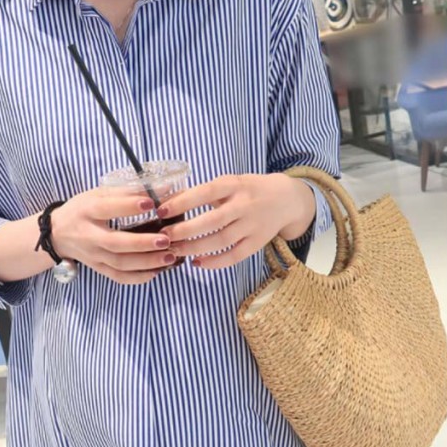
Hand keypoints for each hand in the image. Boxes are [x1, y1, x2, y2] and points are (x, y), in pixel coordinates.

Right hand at [50, 188, 176, 283]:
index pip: (107, 209)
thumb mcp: (98, 194)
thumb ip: (127, 191)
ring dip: (147, 262)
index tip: (151, 203)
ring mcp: (93, 256)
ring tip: (170, 256)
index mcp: (87, 211)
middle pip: (115, 243)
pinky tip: (157, 271)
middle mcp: (89, 235)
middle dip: (142, 243)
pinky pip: (119, 277)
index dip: (129, 206)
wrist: (58, 233)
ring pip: (120, 264)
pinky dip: (139, 277)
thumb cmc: (83, 209)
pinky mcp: (98, 268)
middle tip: (166, 239)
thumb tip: (161, 189)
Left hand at [157, 173, 315, 269]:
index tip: (161, 210)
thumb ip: (200, 193)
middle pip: (213, 220)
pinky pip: (235, 256)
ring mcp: (252, 225)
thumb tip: (166, 202)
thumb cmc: (247, 189)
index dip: (183, 202)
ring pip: (221, 240)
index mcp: (234, 185)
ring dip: (196, 248)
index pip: (205, 192)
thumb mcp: (227, 183)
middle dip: (185, 230)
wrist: (286, 199)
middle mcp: (244, 205)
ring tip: (175, 251)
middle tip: (165, 237)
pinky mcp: (257, 242)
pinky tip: (197, 262)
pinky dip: (215, 262)